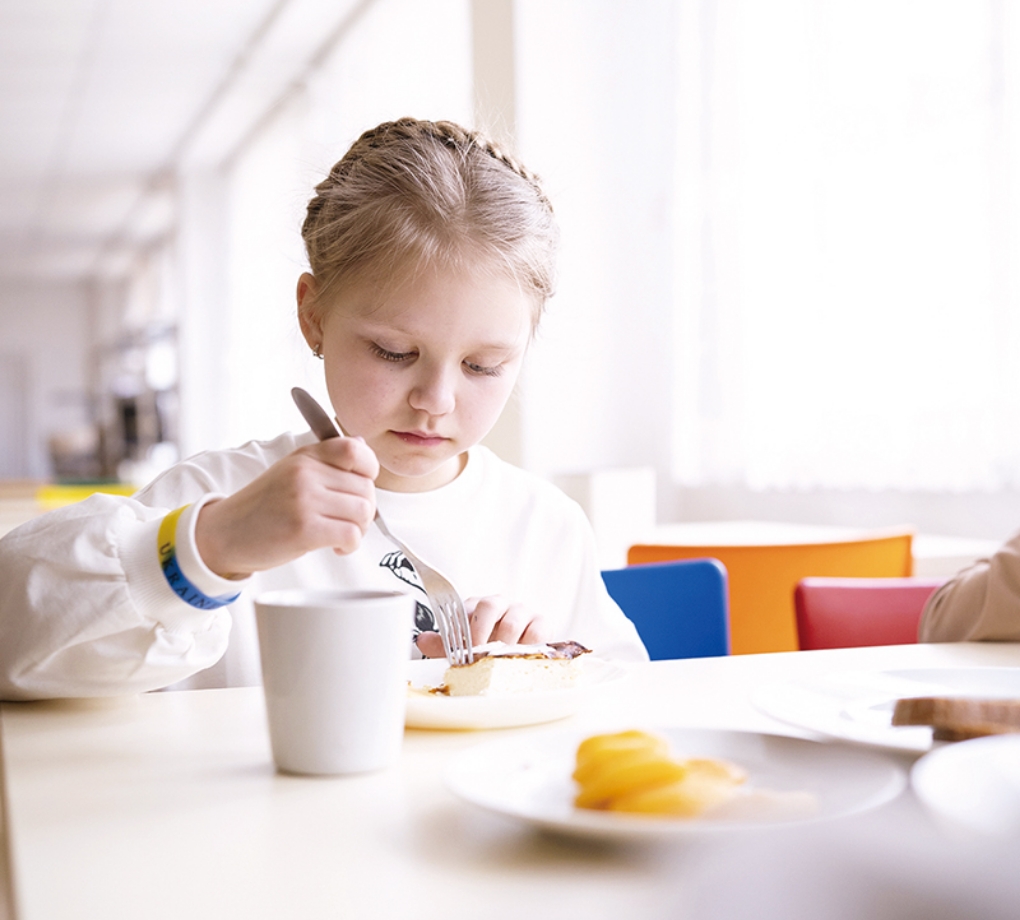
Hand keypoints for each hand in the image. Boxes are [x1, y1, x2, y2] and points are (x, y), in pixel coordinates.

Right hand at [195, 437, 378, 577]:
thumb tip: (361, 444)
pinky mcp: (304, 529)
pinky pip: (351, 535)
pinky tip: (335, 547)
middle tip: (347, 522)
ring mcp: (304, 499)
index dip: (369, 469)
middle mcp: (305, 473)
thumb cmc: (262, 507)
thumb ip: (326, 460)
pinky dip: (350, 545)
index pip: (356, 449)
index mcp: (306, 455)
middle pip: (366, 488)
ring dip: (359, 530)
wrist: (225, 534)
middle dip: (365, 510)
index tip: (362, 486)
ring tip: (340, 535)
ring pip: (364, 512)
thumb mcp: (291, 471)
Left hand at [415, 595, 548, 657]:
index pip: (471, 606)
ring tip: (499, 661)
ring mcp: (522, 612)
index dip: (467, 628)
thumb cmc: (486, 644)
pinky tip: (521, 658)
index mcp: (479, 605)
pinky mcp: (541, 624)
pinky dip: (530, 646)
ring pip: (515, 620)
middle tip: (479, 655)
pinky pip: (539, 631)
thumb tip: (422, 640)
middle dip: (483, 634)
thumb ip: (443, 644)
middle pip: (492, 606)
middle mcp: (501, 604)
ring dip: (505, 643)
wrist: (514, 649)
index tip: (464, 648)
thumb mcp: (462, 645)